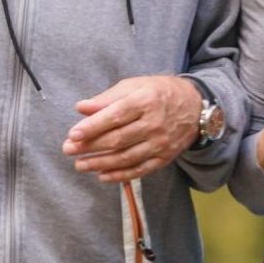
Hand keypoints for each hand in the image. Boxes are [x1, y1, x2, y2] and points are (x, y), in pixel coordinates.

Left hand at [64, 75, 199, 183]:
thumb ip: (107, 98)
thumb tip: (81, 108)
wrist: (195, 107)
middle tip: (68, 150)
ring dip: (100, 164)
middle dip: (90, 146)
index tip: (73, 134)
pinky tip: (102, 176)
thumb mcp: (134, 86)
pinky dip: (119, 176)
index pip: (115, 116)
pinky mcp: (164, 158)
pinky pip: (139, 170)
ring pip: (126, 158)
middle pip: (118, 139)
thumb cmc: (158, 93)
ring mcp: (160, 143)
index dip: (92, 127)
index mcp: (145, 101)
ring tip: (80, 165)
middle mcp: (154, 124)